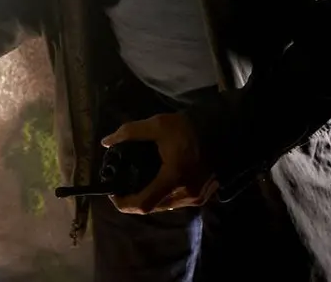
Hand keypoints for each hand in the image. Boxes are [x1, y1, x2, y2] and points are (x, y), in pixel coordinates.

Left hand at [101, 113, 217, 214]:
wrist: (224, 130)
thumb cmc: (189, 128)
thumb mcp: (157, 125)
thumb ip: (129, 133)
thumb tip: (106, 142)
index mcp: (173, 178)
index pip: (143, 204)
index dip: (123, 203)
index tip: (113, 192)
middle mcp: (185, 194)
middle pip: (152, 206)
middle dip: (134, 198)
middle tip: (123, 183)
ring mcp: (196, 198)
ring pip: (164, 205)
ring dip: (149, 196)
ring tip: (138, 180)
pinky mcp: (203, 196)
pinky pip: (176, 202)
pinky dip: (163, 194)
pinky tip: (158, 179)